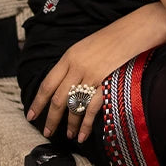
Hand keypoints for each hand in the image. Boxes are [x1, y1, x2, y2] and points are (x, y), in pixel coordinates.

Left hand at [26, 4, 165, 141]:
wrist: (135, 30)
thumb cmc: (112, 38)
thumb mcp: (86, 47)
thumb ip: (74, 64)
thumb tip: (65, 84)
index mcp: (69, 57)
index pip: (47, 84)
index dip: (38, 102)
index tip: (31, 115)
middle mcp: (76, 67)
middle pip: (58, 99)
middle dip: (51, 118)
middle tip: (46, 131)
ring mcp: (92, 75)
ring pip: (74, 106)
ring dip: (69, 124)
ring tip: (67, 136)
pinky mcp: (106, 82)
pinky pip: (91, 108)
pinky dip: (85, 123)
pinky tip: (81, 134)